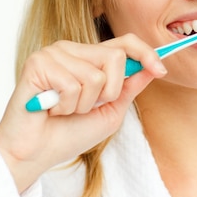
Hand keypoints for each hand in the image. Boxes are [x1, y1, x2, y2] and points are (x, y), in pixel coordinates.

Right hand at [0, 34, 166, 192]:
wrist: (35, 154)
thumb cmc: (69, 134)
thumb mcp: (111, 111)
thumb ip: (129, 88)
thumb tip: (152, 68)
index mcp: (90, 58)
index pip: (125, 42)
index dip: (146, 53)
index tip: (161, 70)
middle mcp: (72, 50)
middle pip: (116, 57)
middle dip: (110, 91)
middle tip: (86, 107)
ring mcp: (54, 53)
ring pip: (95, 75)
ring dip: (84, 103)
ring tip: (64, 109)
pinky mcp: (38, 63)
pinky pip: (72, 85)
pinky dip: (66, 105)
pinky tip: (52, 109)